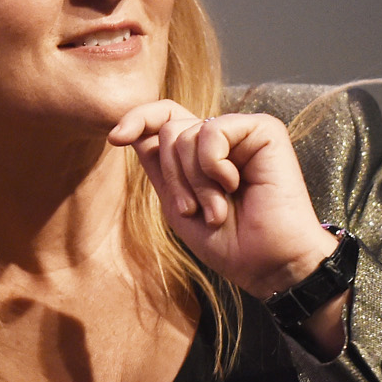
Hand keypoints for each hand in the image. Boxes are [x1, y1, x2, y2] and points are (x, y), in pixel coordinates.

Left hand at [108, 101, 339, 300]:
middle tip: (196, 211)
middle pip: (168, 130)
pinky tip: (235, 185)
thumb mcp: (177, 204)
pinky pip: (212, 131)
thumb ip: (158, 166)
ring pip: (186, 134)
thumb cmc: (228, 242)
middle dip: (173, 177)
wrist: (267, 263)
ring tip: (219, 209)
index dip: (136, 119)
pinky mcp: (264, 130)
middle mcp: (221, 137)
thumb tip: (128, 131)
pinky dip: (213, 166)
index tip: (115, 138)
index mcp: (200, 152)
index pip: (162, 118)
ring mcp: (242, 131)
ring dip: (195, 182)